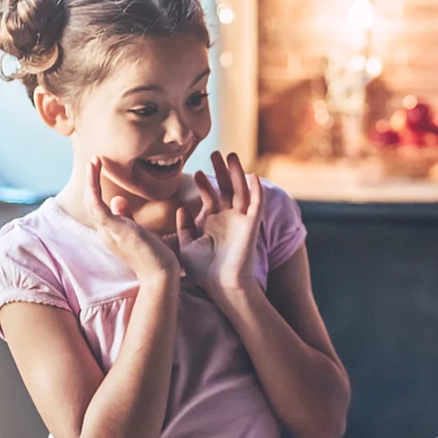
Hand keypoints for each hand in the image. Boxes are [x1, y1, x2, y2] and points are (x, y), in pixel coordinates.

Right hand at [85, 159, 179, 281]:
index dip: (98, 190)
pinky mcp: (113, 228)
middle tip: (94, 161)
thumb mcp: (142, 232)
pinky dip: (92, 186)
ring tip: (93, 161)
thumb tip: (117, 199)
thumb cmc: (157, 257)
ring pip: (91, 202)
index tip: (101, 171)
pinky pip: (96, 205)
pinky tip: (94, 170)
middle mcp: (107, 232)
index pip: (100, 209)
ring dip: (90, 180)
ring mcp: (108, 231)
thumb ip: (128, 217)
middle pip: (92, 203)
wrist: (162, 273)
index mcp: (113, 233)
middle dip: (91, 182)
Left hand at [177, 151, 262, 297]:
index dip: (205, 184)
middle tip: (215, 153)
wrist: (220, 284)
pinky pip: (256, 204)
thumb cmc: (203, 270)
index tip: (196, 172)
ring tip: (231, 155)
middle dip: (221, 170)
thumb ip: (183, 226)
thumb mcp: (186, 245)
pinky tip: (253, 176)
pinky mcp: (252, 225)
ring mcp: (241, 220)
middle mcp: (228, 218)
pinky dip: (256, 190)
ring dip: (237, 173)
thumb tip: (181, 208)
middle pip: (227, 188)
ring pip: (241, 190)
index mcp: (213, 222)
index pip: (211, 197)